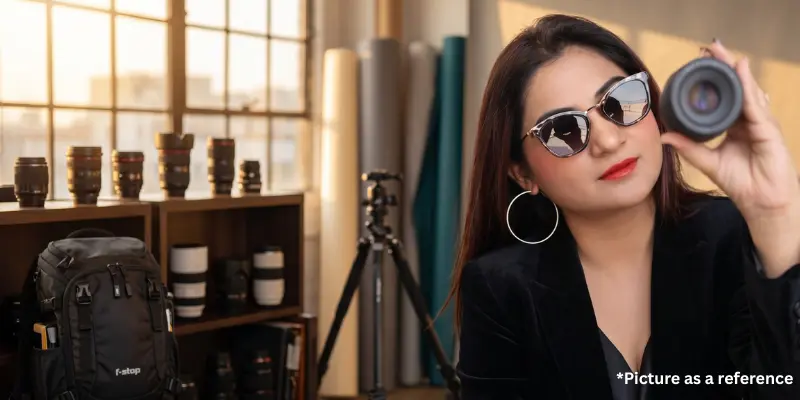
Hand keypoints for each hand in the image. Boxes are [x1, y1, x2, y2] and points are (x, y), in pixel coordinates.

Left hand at [660, 39, 799, 275]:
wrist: (761, 201)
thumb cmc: (741, 182)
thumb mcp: (708, 161)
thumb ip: (689, 148)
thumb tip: (666, 136)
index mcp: (736, 124)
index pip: (725, 96)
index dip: (715, 79)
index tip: (700, 63)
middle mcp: (748, 119)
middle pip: (737, 88)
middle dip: (724, 67)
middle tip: (709, 49)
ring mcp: (760, 122)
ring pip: (747, 91)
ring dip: (734, 70)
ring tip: (722, 53)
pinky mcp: (768, 129)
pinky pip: (754, 105)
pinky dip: (747, 87)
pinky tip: (740, 72)